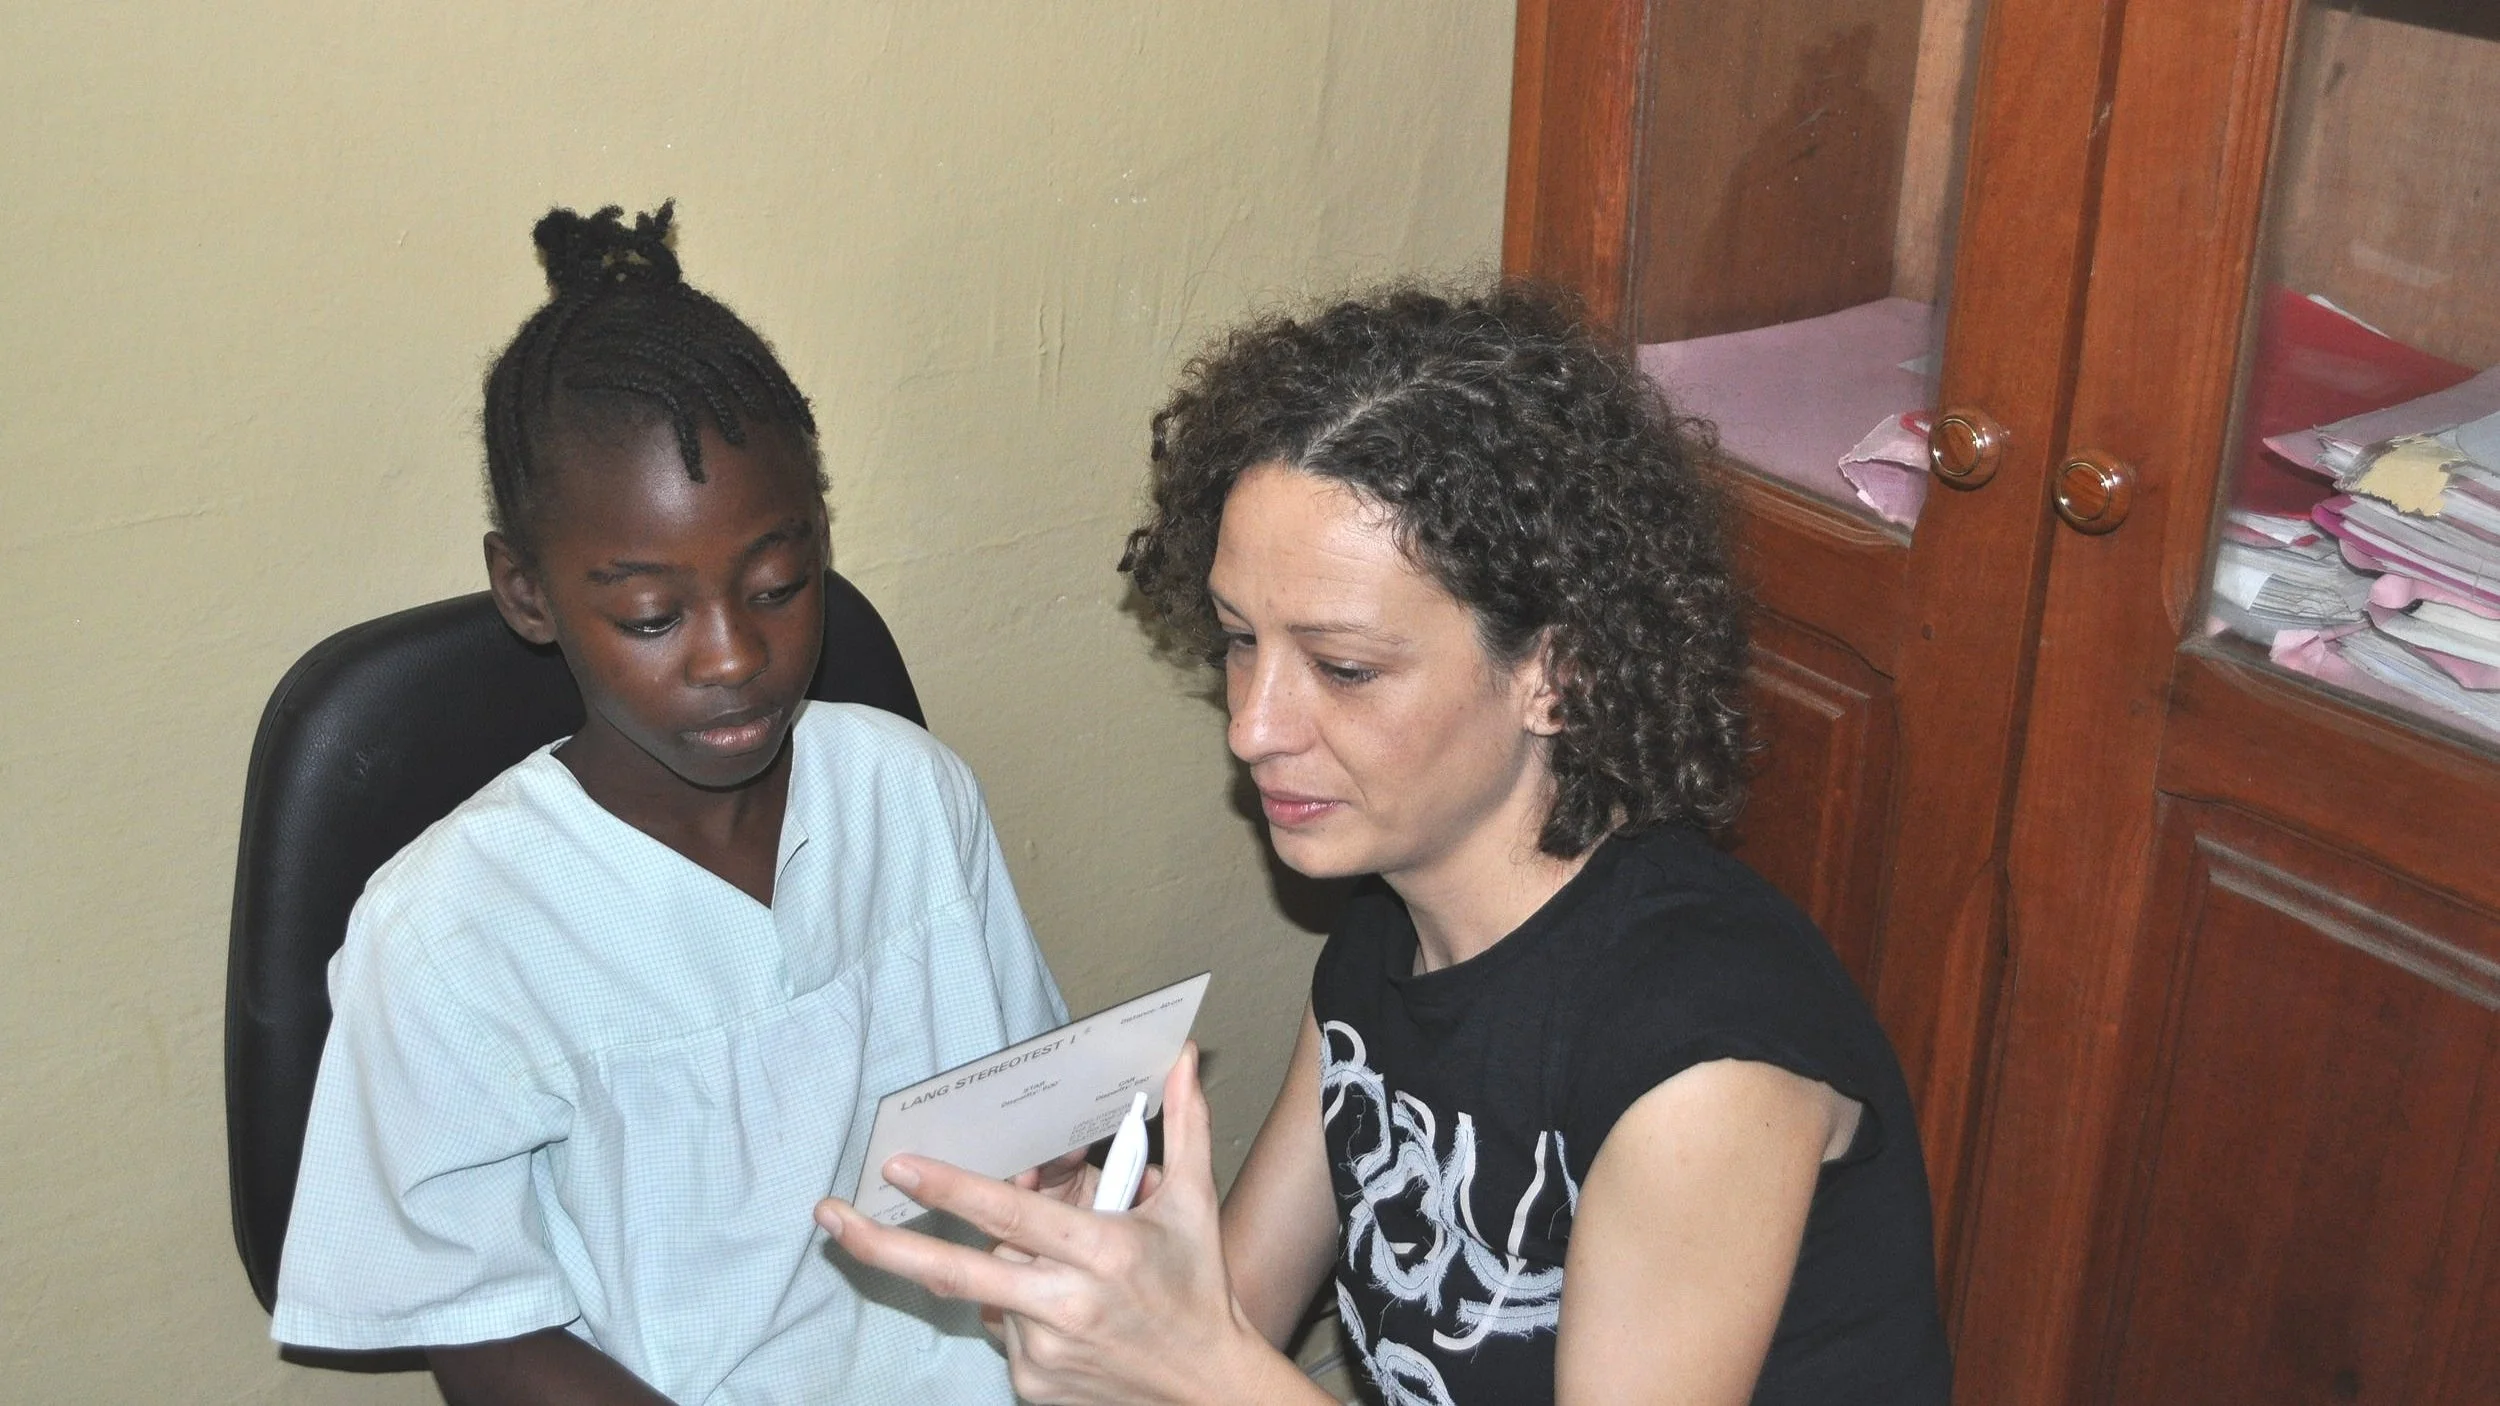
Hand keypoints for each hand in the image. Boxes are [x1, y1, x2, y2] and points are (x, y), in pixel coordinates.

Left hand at [815, 1045, 1306, 1404]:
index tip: (899, 1165)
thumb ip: (1187, 1124)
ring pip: (987, 1293)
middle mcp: (1065, 1306)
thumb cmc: (1199, 1289)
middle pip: (953, 1271)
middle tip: (830, 1217)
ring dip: (1005, 1272)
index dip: (950, 1189)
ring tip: (1070, 1277)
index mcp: (1103, 1253)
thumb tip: (1181, 1056)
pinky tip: (1066, 1313)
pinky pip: (1003, 1332)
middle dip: (880, 1244)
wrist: (1210, 1393)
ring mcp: (1043, 1353)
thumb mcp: (1195, 1203)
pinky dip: (1019, 1310)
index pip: (1009, 1215)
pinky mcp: (1032, 1386)